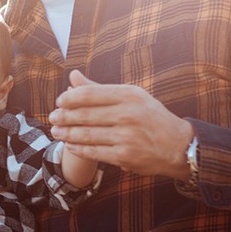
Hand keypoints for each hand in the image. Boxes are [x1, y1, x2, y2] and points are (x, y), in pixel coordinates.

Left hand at [49, 70, 193, 179]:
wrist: (179, 146)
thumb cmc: (149, 117)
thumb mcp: (131, 97)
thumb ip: (99, 88)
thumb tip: (72, 75)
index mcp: (129, 95)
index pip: (89, 94)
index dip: (69, 98)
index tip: (59, 101)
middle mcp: (128, 114)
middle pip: (84, 114)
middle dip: (63, 117)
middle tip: (51, 118)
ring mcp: (126, 137)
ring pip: (85, 134)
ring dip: (65, 133)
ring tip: (55, 132)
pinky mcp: (125, 156)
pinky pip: (93, 152)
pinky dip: (77, 148)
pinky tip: (69, 144)